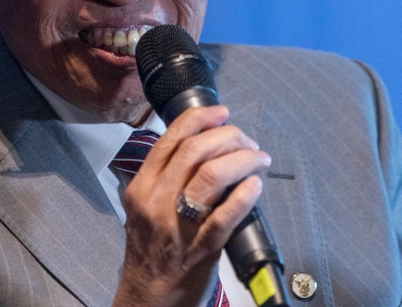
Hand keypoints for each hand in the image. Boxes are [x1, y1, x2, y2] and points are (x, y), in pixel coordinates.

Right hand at [112, 106, 270, 306]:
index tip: (221, 113)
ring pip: (212, 175)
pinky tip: (255, 185)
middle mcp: (157, 200)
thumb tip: (201, 147)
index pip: (171, 139)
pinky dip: (244, 195)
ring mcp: (178, 224)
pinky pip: (225, 215)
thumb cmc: (151, 250)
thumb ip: (164, 177)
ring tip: (258, 160)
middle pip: (196, 150)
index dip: (200, 118)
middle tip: (247, 141)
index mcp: (143, 186)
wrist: (149, 296)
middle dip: (229, 136)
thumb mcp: (144, 206)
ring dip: (243, 160)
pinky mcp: (201, 248)